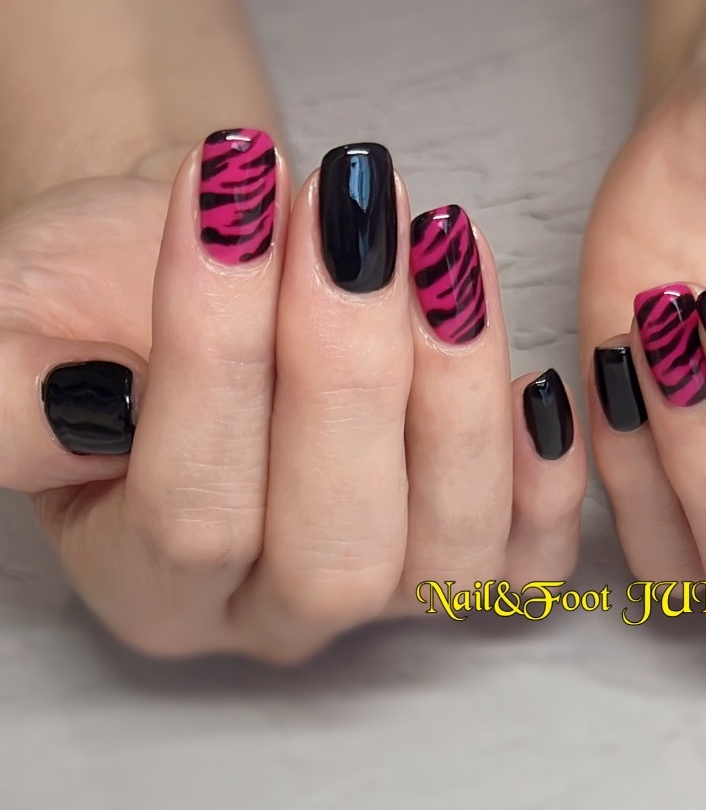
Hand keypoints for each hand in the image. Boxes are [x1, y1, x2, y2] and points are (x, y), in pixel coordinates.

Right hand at [0, 132, 585, 661]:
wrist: (222, 277)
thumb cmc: (120, 301)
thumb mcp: (17, 324)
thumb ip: (16, 387)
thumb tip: (103, 401)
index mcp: (149, 584)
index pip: (192, 510)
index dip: (218, 354)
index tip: (233, 193)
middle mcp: (273, 615)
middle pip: (336, 549)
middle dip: (352, 371)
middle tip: (355, 213)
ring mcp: (385, 601)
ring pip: (449, 555)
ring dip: (458, 390)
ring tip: (442, 244)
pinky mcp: (476, 566)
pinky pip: (531, 565)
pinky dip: (549, 477)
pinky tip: (537, 376)